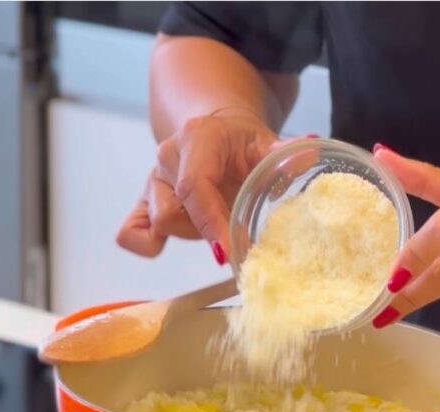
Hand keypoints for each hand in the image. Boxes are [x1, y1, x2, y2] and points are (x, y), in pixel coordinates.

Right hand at [116, 111, 281, 261]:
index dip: (210, 221)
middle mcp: (168, 158)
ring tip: (219, 222)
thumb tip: (308, 152)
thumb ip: (283, 151)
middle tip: (237, 234)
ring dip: (193, 233)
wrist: (217, 133)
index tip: (229, 249)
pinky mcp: (144, 204)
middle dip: (206, 231)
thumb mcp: (264, 141)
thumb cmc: (240, 142)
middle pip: (173, 212)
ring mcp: (153, 182)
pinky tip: (174, 243)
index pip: (194, 185)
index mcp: (196, 138)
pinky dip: (149, 244)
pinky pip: (130, 233)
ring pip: (160, 223)